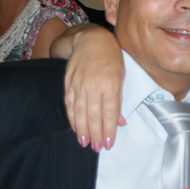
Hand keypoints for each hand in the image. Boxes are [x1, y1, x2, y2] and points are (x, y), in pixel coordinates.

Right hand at [57, 24, 125, 151]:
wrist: (90, 39)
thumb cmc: (111, 58)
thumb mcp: (121, 76)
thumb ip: (119, 100)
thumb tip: (120, 122)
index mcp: (111, 82)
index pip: (109, 111)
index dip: (109, 129)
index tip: (109, 144)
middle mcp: (94, 84)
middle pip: (93, 114)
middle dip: (96, 134)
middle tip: (97, 149)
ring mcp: (79, 83)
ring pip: (79, 111)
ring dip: (82, 130)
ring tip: (85, 144)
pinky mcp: (68, 82)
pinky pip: (69, 103)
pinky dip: (72, 118)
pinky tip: (75, 129)